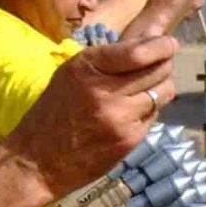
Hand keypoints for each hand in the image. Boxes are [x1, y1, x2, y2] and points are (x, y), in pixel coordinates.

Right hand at [5, 34, 178, 197]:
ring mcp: (120, 118)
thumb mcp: (70, 76)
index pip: (137, 52)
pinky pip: (154, 116)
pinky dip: (150, 110)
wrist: (36, 162)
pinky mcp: (129, 140)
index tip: (169, 44)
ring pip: (162, 93)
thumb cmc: (53, 114)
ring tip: (149, 87)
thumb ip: (106, 61)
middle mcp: (104, 91)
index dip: (160, 46)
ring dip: (162, 87)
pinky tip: (134, 112)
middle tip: (164, 63)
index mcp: (86, 69)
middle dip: (165, 64)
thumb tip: (147, 45)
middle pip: (157, 70)